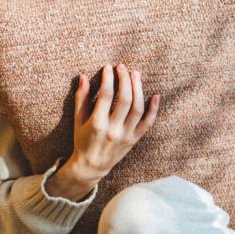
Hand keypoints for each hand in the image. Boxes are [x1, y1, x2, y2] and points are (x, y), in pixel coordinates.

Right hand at [46, 63, 159, 199]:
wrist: (92, 166)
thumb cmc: (82, 140)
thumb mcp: (78, 119)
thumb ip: (81, 98)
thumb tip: (83, 76)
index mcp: (97, 123)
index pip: (105, 95)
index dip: (108, 78)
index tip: (108, 67)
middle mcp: (113, 130)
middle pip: (124, 100)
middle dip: (124, 80)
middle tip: (122, 67)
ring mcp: (126, 135)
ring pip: (137, 108)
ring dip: (138, 89)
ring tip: (135, 74)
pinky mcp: (134, 139)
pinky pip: (148, 123)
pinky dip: (154, 109)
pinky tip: (155, 95)